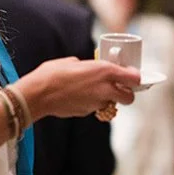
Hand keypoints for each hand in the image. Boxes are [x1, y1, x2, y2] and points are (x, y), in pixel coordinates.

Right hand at [16, 57, 138, 119]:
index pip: (133, 78)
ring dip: (108, 99)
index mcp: (104, 71)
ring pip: (112, 104)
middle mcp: (105, 88)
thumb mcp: (74, 62)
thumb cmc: (53, 73)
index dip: (135, 78)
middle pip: (129, 98)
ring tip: (93, 90)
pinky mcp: (88, 112)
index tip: (131, 75)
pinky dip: (93, 103)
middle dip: (127, 94)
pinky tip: (80, 96)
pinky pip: (96, 107)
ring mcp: (97, 103)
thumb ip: (89, 66)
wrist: (38, 94)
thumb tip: (92, 69)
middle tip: (119, 88)